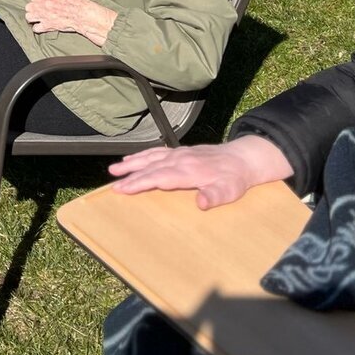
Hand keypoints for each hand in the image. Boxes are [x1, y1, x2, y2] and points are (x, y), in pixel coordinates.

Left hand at [24, 0, 115, 46]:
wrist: (84, 16)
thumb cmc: (80, 4)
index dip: (37, 2)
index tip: (39, 5)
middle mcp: (45, 4)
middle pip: (29, 7)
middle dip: (33, 10)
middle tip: (37, 12)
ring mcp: (45, 15)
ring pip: (29, 17)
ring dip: (33, 18)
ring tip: (37, 20)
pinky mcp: (48, 26)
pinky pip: (35, 28)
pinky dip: (38, 28)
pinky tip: (42, 27)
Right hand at [107, 135, 292, 209]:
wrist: (243, 158)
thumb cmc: (234, 179)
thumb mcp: (230, 191)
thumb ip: (215, 197)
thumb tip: (201, 203)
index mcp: (187, 171)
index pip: (158, 177)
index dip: (139, 183)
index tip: (122, 188)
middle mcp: (179, 160)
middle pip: (150, 167)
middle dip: (130, 175)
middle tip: (112, 183)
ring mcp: (179, 154)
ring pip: (150, 157)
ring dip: (132, 163)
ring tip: (114, 168)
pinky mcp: (181, 152)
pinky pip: (157, 152)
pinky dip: (143, 155)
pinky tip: (134, 158)